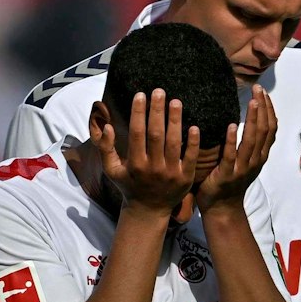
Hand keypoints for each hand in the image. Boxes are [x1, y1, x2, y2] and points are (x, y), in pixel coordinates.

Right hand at [97, 89, 199, 216]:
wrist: (149, 210)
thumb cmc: (129, 185)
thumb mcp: (111, 170)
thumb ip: (105, 148)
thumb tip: (107, 126)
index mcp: (135, 164)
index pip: (137, 133)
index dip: (138, 113)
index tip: (140, 94)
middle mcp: (153, 168)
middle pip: (156, 134)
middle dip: (157, 111)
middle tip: (160, 91)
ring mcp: (171, 173)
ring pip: (174, 143)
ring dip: (175, 121)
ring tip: (176, 101)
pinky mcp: (186, 178)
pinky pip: (190, 158)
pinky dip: (193, 143)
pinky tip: (194, 126)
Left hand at [197, 86, 276, 211]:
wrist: (222, 207)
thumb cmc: (228, 181)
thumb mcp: (243, 160)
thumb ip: (245, 143)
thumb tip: (242, 118)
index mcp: (260, 155)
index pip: (271, 128)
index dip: (269, 110)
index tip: (263, 93)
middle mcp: (256, 160)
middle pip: (265, 131)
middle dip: (263, 109)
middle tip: (258, 90)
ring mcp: (243, 168)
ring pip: (253, 140)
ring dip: (253, 119)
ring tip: (252, 102)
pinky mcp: (228, 174)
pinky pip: (232, 155)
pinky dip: (232, 140)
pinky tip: (231, 125)